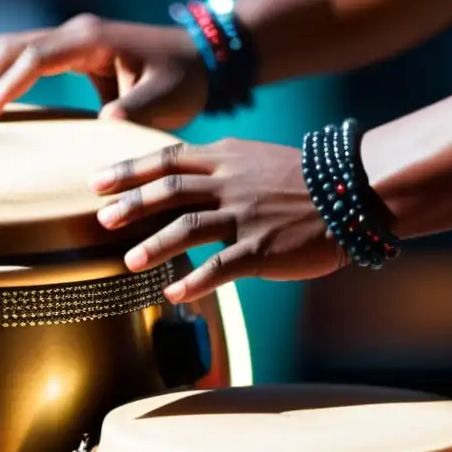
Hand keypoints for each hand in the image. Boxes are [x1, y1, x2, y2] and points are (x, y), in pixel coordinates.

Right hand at [0, 14, 208, 129]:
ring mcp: (71, 39)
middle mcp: (75, 32)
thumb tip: (105, 124)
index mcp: (93, 39)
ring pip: (11, 48)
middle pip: (11, 46)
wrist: (201, 58)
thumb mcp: (167, 98)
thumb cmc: (185, 79)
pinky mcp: (71, 53)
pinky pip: (24, 58)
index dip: (6, 85)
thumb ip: (136, 109)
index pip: (35, 57)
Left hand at [91, 139, 347, 302]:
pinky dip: (195, 280)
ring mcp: (247, 215)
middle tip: (102, 219)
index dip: (129, 170)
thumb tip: (177, 177)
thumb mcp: (255, 159)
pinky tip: (172, 293)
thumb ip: (217, 166)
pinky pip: (222, 265)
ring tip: (129, 262)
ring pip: (190, 226)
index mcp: (226, 159)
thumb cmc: (303, 180)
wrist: (354, 192)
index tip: (96, 181)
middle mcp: (231, 183)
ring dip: (155, 244)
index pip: (167, 160)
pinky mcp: (263, 247)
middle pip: (170, 190)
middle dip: (132, 204)